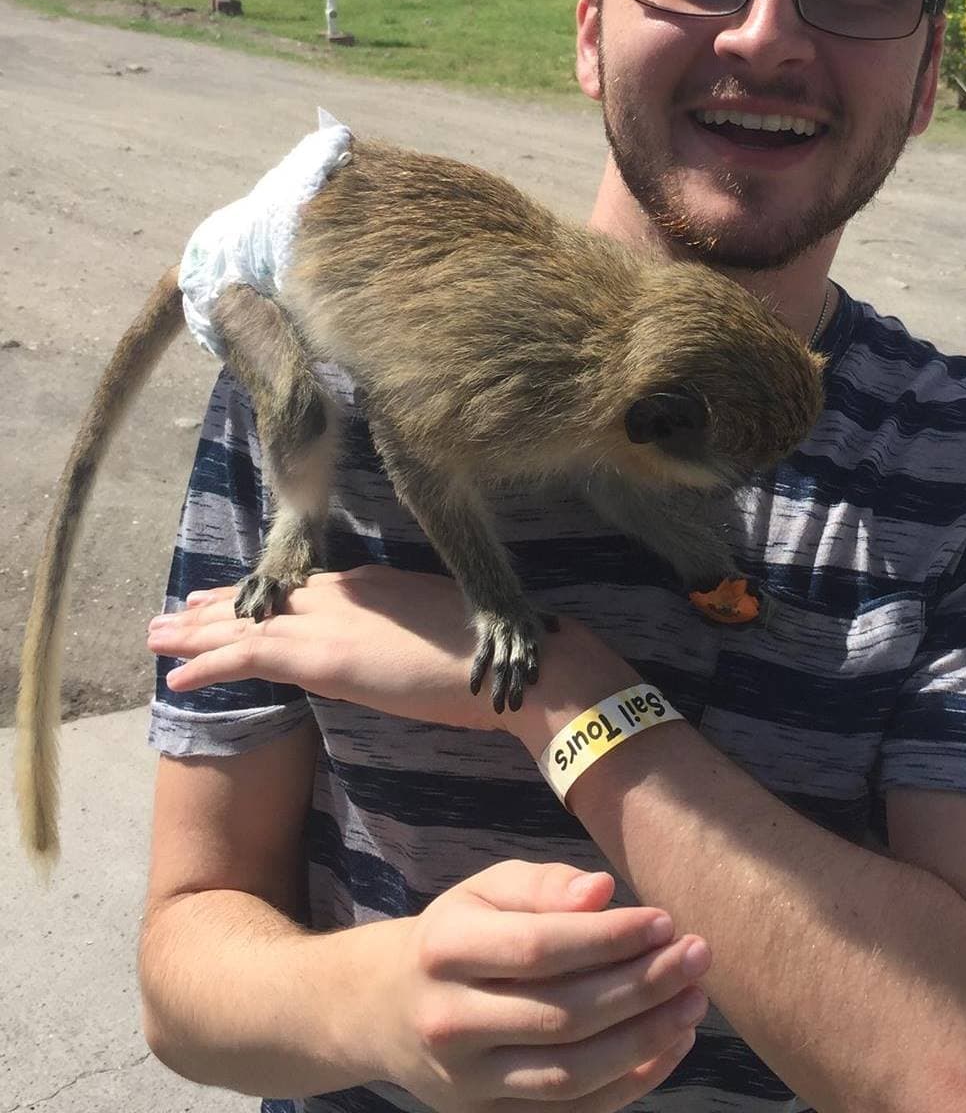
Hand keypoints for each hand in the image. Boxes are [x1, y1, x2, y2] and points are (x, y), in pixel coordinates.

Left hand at [149, 567, 642, 744]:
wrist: (508, 664)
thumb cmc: (489, 653)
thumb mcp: (436, 629)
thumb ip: (401, 630)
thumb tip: (383, 647)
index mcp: (373, 585)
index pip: (302, 588)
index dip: (260, 595)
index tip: (229, 599)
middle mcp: (344, 593)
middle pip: (265, 597)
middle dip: (215, 607)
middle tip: (171, 613)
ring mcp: (331, 621)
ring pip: (245, 621)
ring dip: (195, 632)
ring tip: (155, 639)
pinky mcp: (321, 655)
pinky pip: (247, 656)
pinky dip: (207, 666)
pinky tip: (176, 680)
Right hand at [369, 860, 710, 1110]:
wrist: (388, 1009)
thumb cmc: (459, 935)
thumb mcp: (488, 889)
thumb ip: (545, 885)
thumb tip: (603, 892)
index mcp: (446, 950)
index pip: (540, 949)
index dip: (609, 938)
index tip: (665, 921)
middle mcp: (450, 1021)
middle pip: (562, 1014)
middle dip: (642, 986)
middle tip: (697, 956)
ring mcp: (467, 1081)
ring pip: (570, 1072)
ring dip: (644, 1039)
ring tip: (693, 1001)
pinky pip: (571, 1110)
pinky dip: (630, 1083)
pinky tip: (671, 1044)